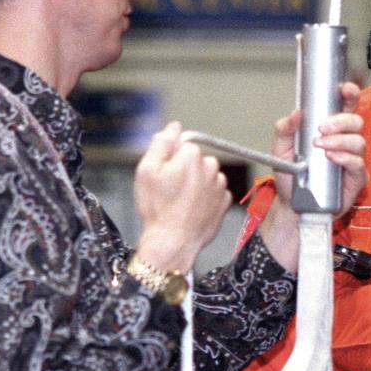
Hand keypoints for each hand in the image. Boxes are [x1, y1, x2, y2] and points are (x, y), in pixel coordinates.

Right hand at [133, 121, 231, 273]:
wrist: (173, 242)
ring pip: (204, 176)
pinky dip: (203, 199)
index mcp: (192, 155)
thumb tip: (173, 127)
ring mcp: (219, 185)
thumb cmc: (158, 208)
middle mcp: (211, 166)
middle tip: (168, 191)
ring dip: (194, 185)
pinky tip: (190, 210)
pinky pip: (212, 193)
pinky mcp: (224, 201)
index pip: (180, 145)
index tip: (162, 176)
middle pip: (194, 160)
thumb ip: (161, 143)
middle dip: (182, 170)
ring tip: (178, 203)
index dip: (168, 160)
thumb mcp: (147, 170)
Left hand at [259, 82, 366, 271]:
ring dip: (340, 140)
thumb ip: (284, 130)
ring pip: (359, 141)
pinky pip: (358, 164)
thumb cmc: (291, 179)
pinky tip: (332, 157)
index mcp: (330, 130)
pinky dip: (346, 158)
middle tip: (321, 128)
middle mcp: (344, 142)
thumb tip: (295, 114)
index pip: (345, 106)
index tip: (343, 89)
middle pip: (356, 121)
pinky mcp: (356, 179)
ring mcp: (352, 160)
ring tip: (321, 146)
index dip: (349, 94)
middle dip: (341, 120)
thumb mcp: (280, 151)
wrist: (292, 208)